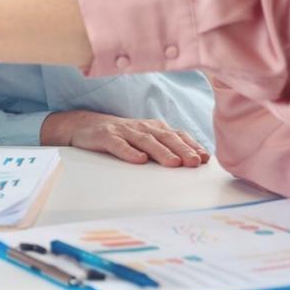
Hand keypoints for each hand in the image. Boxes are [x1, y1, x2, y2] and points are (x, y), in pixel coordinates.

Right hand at [41, 111, 208, 166]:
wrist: (83, 125)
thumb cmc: (120, 135)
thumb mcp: (145, 138)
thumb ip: (168, 146)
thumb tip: (198, 158)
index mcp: (154, 128)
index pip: (177, 135)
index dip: (191, 145)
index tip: (205, 158)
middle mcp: (141, 127)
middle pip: (165, 137)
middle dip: (182, 149)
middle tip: (195, 162)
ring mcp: (123, 131)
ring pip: (145, 141)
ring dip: (161, 151)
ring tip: (174, 163)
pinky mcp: (106, 136)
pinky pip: (118, 144)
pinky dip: (129, 152)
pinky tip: (139, 160)